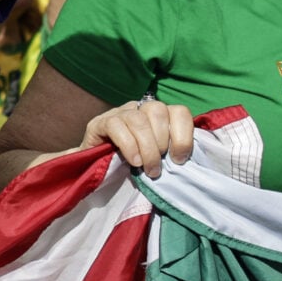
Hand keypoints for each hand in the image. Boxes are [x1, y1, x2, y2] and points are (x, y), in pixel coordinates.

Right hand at [81, 100, 196, 177]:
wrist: (95, 171)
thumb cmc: (132, 167)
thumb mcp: (156, 159)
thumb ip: (170, 154)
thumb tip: (186, 161)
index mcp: (159, 116)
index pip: (179, 111)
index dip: (183, 134)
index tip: (179, 159)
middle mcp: (140, 108)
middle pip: (158, 111)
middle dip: (162, 142)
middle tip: (157, 168)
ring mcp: (119, 113)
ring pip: (139, 119)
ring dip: (147, 147)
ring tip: (147, 168)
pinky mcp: (100, 122)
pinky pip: (117, 126)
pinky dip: (129, 146)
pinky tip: (133, 161)